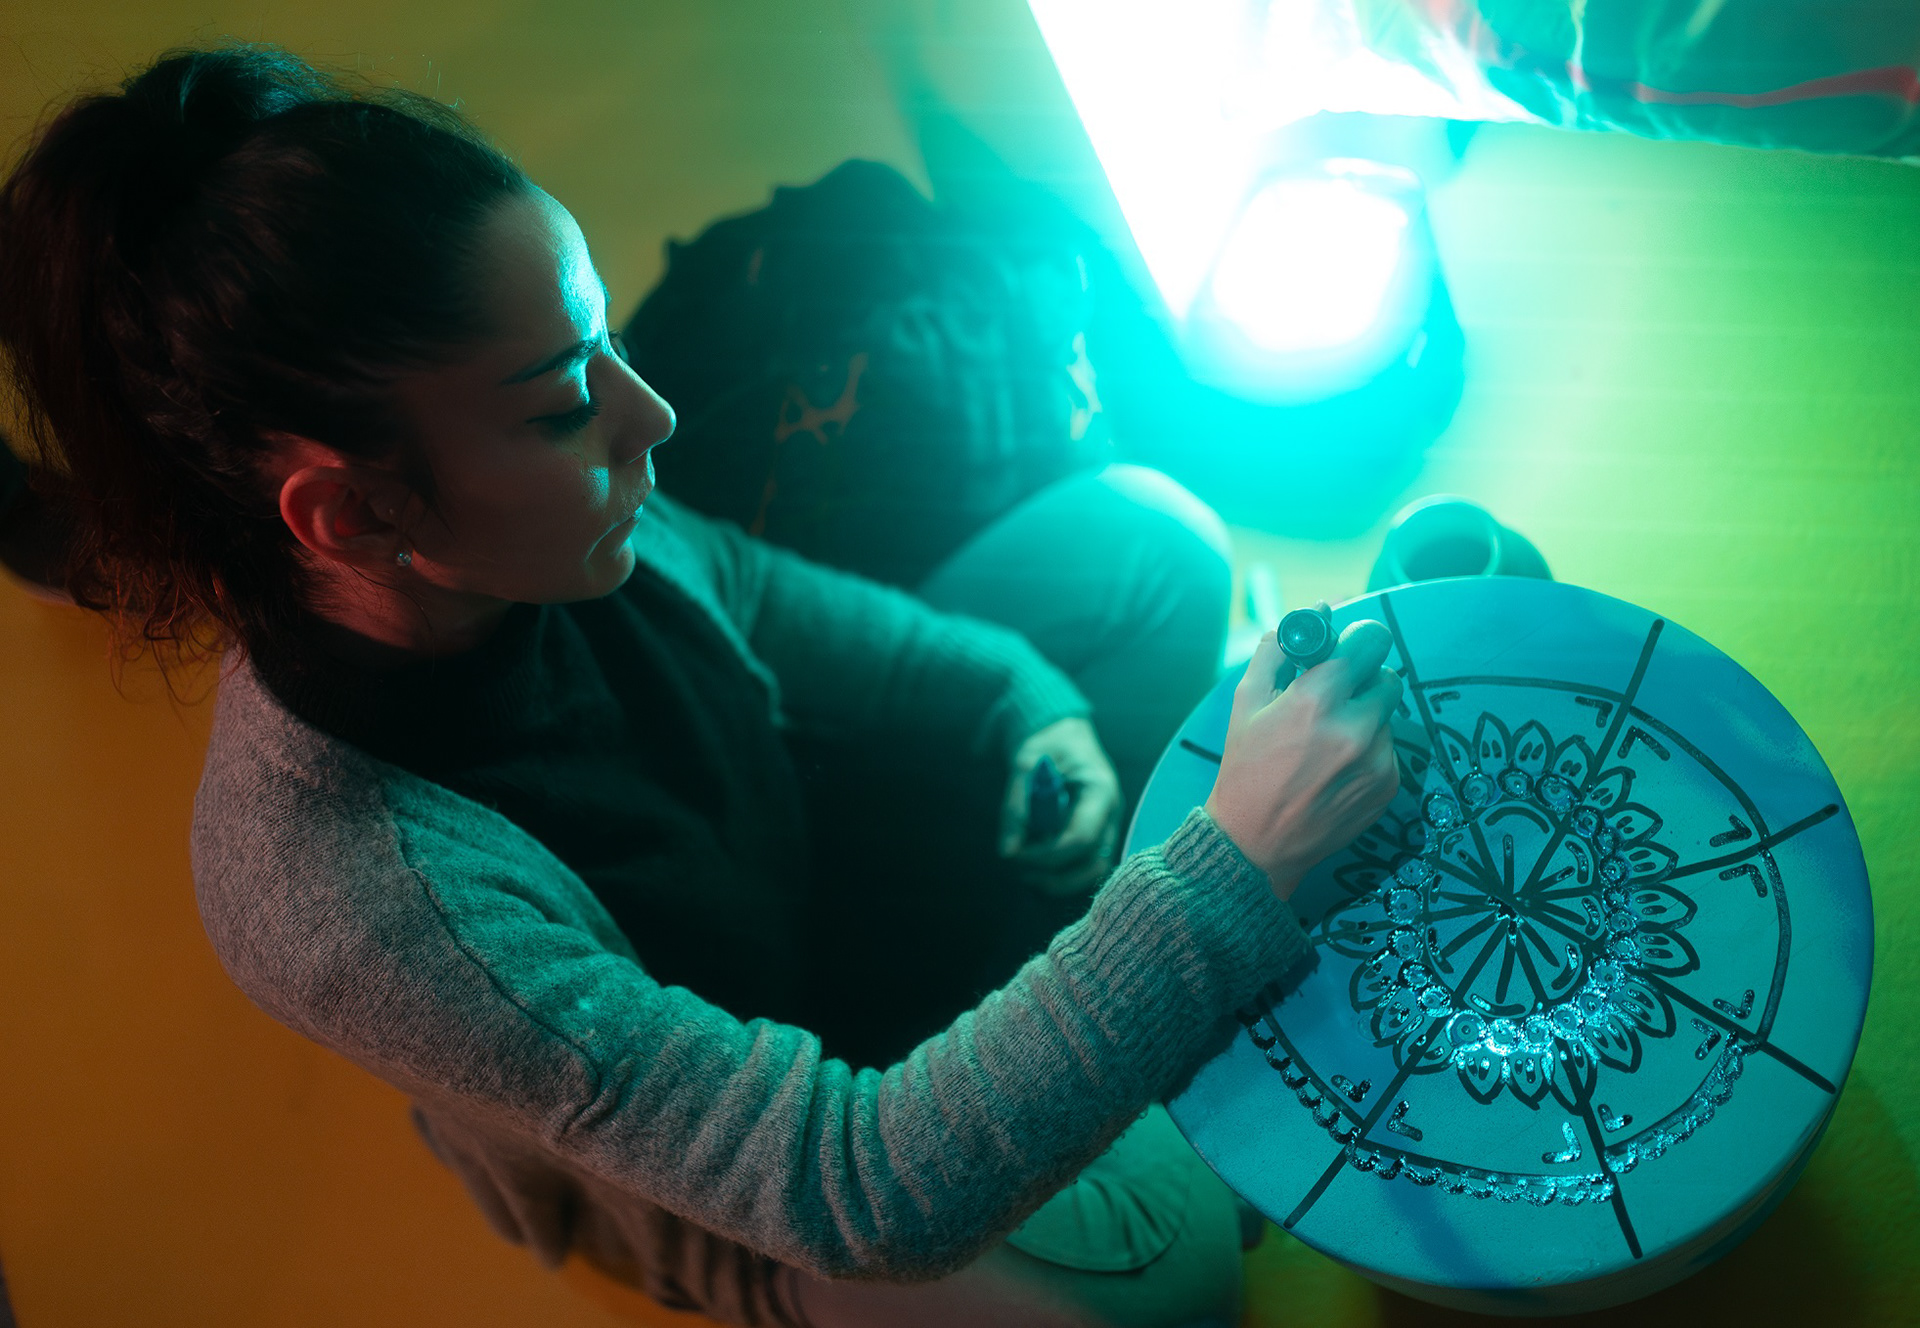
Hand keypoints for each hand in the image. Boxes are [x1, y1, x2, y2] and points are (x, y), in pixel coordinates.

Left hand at [999, 717, 1123, 896]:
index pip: (1080, 839)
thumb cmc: (1046, 742)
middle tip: (1020, 872)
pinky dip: (1061, 873)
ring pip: (1093, 871)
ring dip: (1059, 880)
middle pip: (1094, 865)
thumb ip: (1016, 807)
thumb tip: (1007, 852)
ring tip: (1026, 871)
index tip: (1014, 853)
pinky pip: (1085, 865)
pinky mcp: (1097, 834)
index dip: (1045, 855)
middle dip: (1055, 877)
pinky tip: (1036, 865)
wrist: (1063, 732)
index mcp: (1100, 790)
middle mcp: (1111, 813)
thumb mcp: (1024, 765)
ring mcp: (1107, 825)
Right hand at [1204, 620, 1403, 899]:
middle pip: (1387, 675)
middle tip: (1335, 696)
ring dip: (1365, 717)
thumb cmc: (1245, 768)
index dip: (1359, 638)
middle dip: (1364, 678)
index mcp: (1317, 700)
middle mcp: (1355, 728)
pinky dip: (1368, 750)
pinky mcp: (1389, 786)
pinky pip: (1389, 749)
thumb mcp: (1246, 702)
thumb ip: (1279, 649)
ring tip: (1327, 744)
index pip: (1370, 640)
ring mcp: (1377, 760)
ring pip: (1387, 715)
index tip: (1348, 647)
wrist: (1255, 844)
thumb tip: (1317, 611)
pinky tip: (1335, 770)